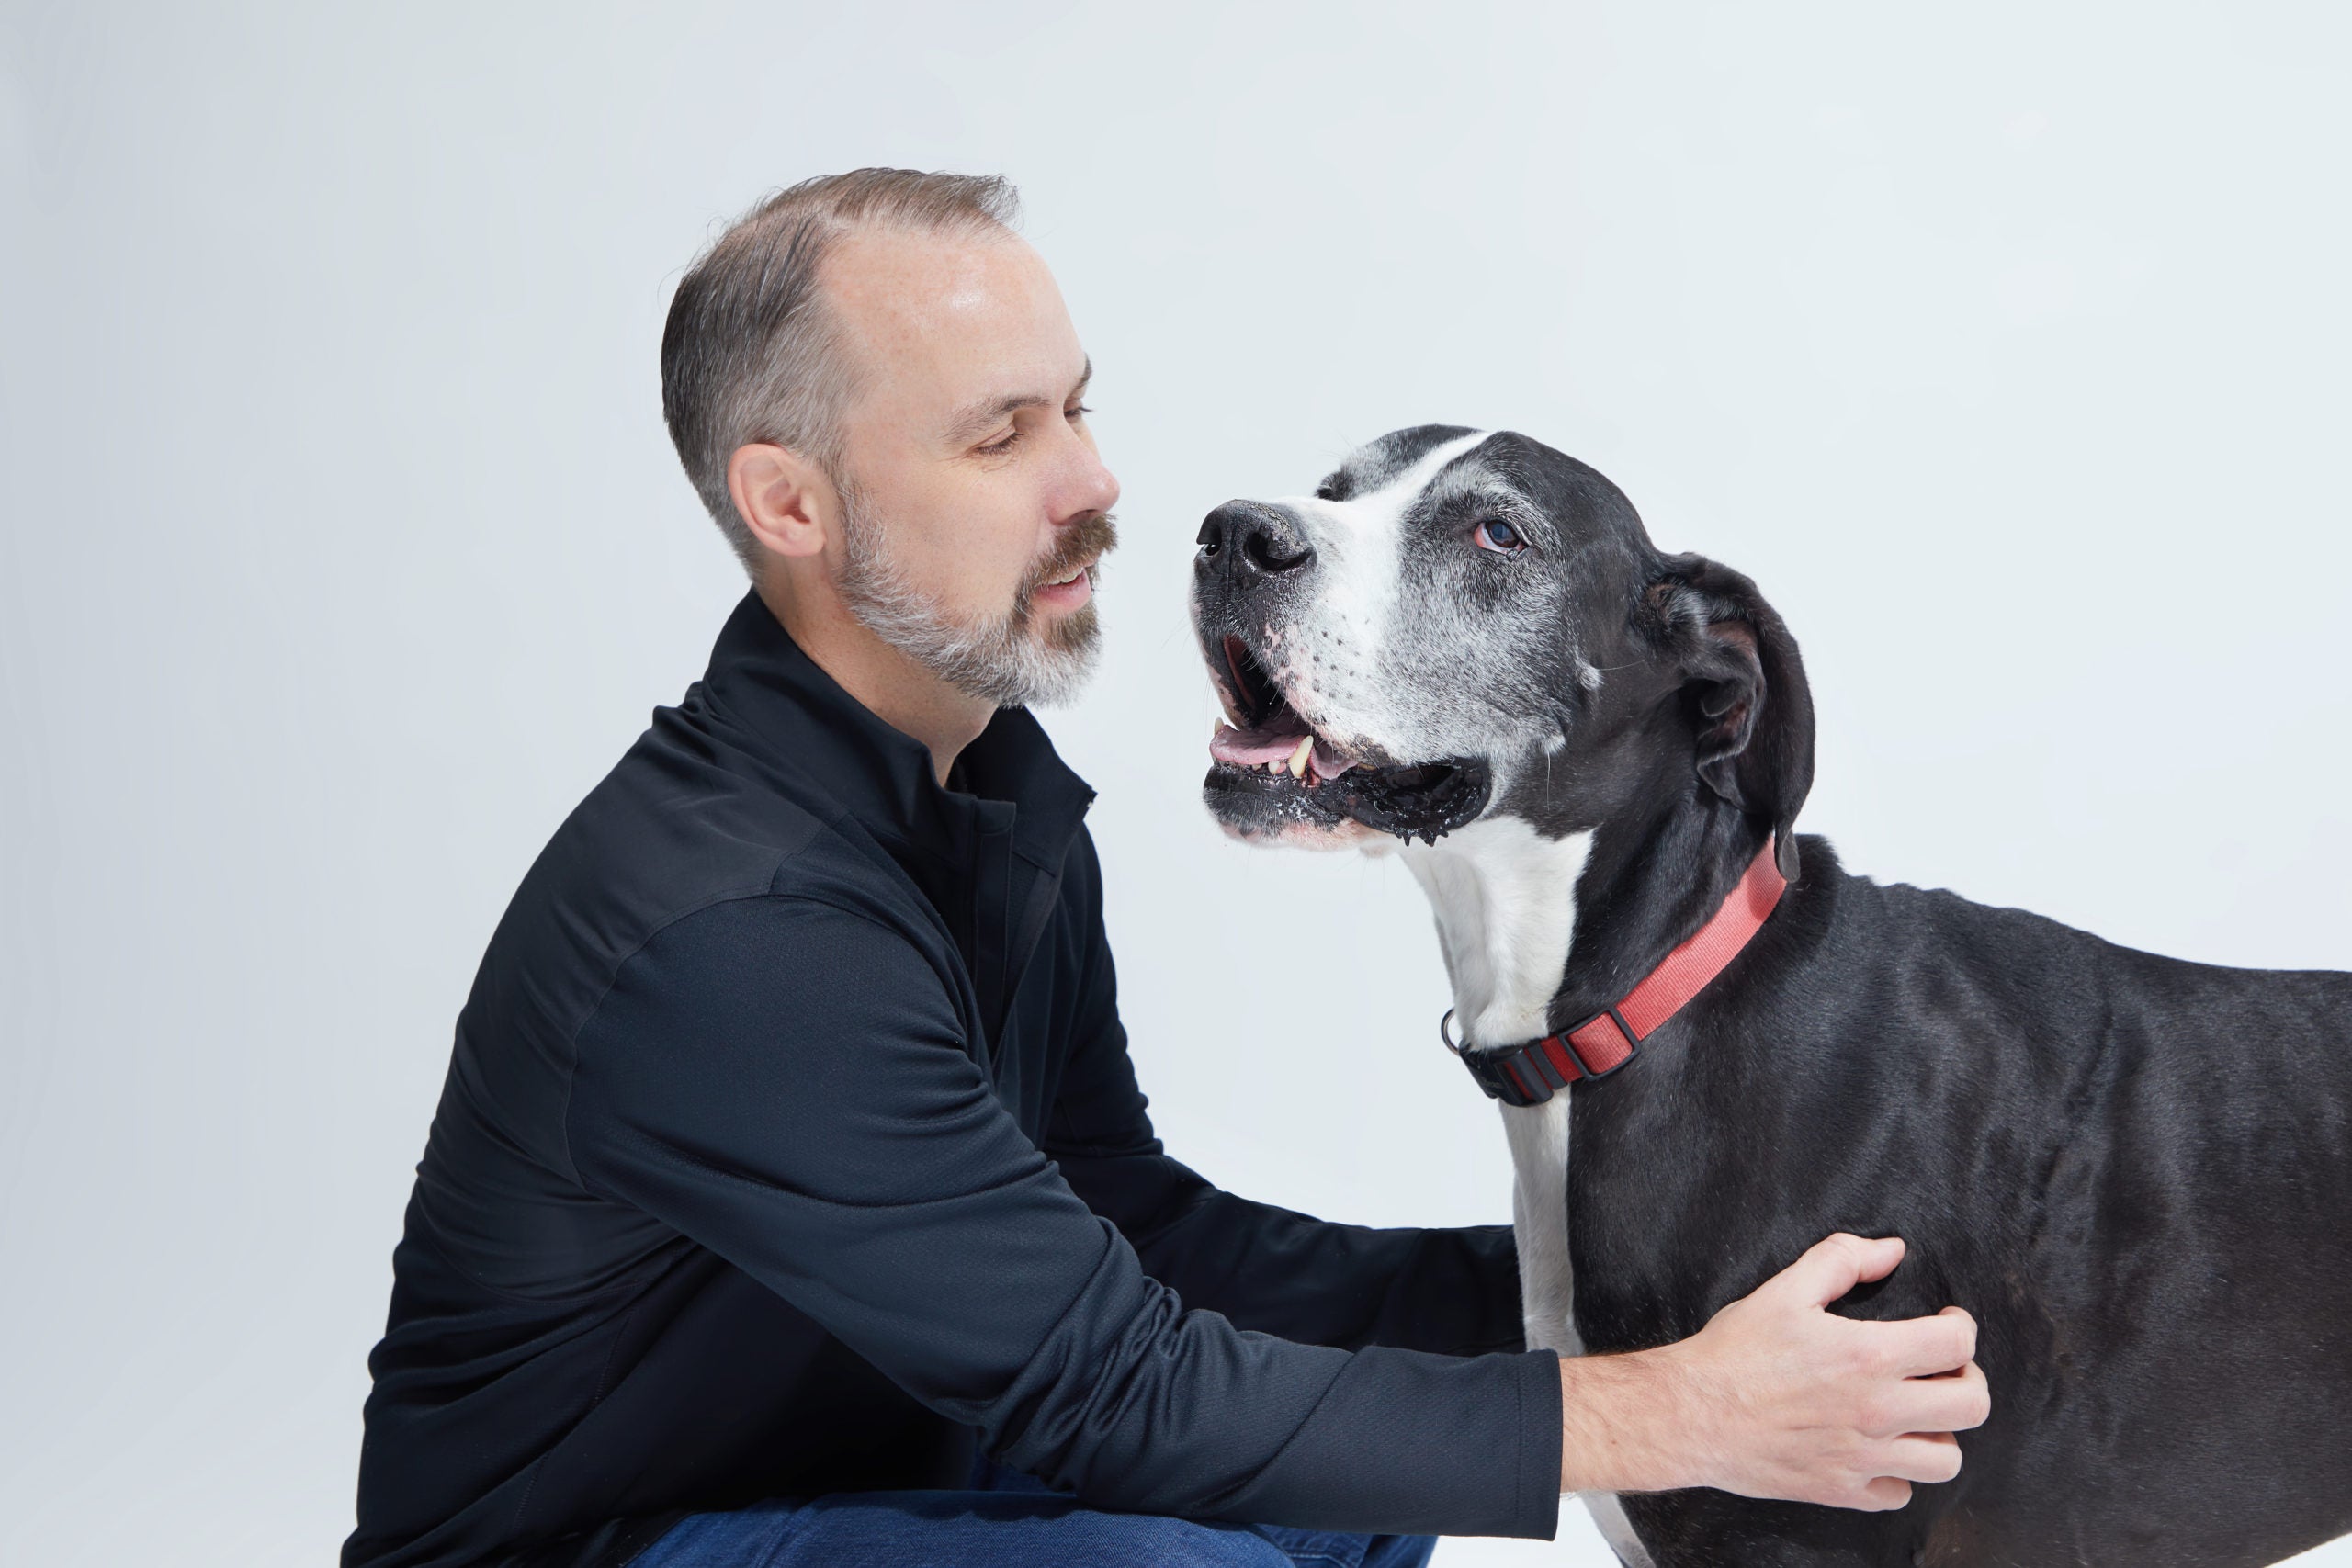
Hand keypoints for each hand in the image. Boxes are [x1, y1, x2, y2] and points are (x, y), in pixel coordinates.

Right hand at [1558, 1233, 1989, 1509]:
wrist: (1691, 1413)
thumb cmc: (1734, 1353)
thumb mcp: (1785, 1289)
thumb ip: (1843, 1260)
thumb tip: (1890, 1250)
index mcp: (1869, 1355)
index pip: (1958, 1344)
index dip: (1960, 1326)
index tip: (1945, 1323)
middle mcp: (1877, 1411)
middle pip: (1971, 1405)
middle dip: (1966, 1379)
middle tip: (1942, 1369)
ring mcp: (1863, 1457)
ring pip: (1947, 1459)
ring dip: (1939, 1433)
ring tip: (1916, 1415)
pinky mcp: (1842, 1490)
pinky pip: (1900, 1493)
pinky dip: (1897, 1474)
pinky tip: (1877, 1450)